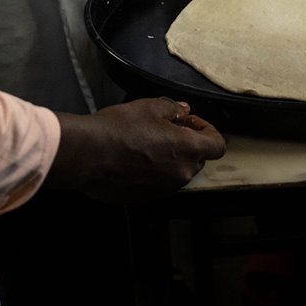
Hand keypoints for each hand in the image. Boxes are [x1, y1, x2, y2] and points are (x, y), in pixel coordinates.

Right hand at [49, 98, 226, 200]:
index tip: (190, 122)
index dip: (207, 130)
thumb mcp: (150, 107)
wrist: (88, 154)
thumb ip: (173, 109)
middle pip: (198, 159)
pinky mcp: (144, 198)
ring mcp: (163, 190)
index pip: (218, 145)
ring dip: (170, 158)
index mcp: (188, 151)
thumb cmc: (119, 129)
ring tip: (148, 142)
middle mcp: (180, 175)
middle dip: (188, 143)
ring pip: (177, 172)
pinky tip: (134, 158)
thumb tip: (183, 111)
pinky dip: (153, 172)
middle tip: (168, 128)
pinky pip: (158, 183)